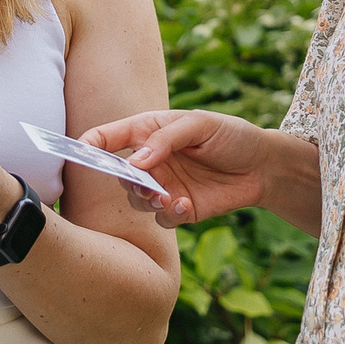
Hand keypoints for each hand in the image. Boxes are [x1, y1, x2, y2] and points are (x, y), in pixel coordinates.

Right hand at [79, 109, 276, 228]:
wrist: (263, 167)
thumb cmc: (231, 135)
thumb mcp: (200, 125)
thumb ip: (166, 139)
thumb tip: (135, 162)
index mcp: (147, 131)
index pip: (106, 137)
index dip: (88, 145)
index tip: (81, 155)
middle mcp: (150, 160)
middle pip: (117, 174)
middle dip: (126, 180)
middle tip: (146, 183)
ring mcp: (162, 186)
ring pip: (135, 199)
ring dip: (146, 200)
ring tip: (166, 196)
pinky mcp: (178, 209)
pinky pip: (160, 218)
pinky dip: (169, 214)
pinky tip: (185, 205)